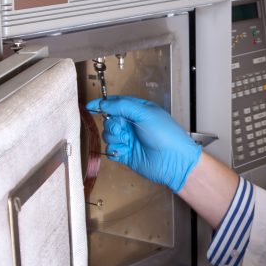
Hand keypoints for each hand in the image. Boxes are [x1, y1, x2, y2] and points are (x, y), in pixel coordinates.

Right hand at [85, 96, 199, 192]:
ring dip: (114, 137)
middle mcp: (133, 124)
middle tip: (121, 129)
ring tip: (126, 141)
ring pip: (108, 135)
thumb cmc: (166, 135)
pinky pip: (111, 149)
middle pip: (110, 120)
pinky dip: (115, 150)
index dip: (103, 104)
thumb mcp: (145, 114)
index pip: (117, 104)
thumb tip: (104, 103)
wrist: (174, 161)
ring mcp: (129, 139)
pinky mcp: (126, 154)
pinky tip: (125, 151)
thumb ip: (123, 106)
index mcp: (139, 111)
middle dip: (112, 124)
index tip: (91, 106)